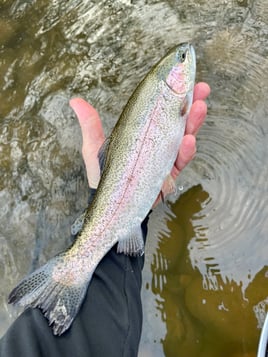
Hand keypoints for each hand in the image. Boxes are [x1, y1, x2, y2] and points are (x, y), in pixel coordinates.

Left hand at [70, 82, 209, 203]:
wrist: (111, 206)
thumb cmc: (104, 176)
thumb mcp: (94, 148)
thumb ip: (91, 126)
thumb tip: (75, 100)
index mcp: (143, 132)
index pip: (160, 109)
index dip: (173, 93)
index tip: (182, 78)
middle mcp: (157, 142)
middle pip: (178, 120)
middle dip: (192, 104)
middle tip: (202, 89)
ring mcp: (164, 158)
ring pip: (184, 137)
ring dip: (193, 123)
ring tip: (199, 108)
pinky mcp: (168, 176)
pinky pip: (179, 162)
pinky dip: (185, 151)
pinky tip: (188, 140)